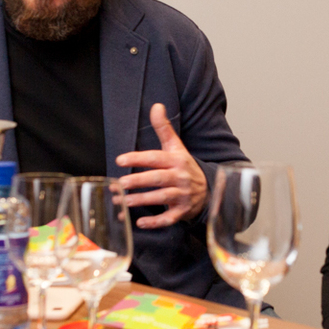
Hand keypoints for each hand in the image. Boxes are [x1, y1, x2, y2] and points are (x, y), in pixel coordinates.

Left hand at [115, 103, 206, 228]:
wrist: (208, 189)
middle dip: (138, 182)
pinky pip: (169, 218)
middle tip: (120, 184)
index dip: (138, 158)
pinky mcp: (183, 211)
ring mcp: (183, 195)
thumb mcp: (176, 147)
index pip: (155, 158)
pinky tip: (139, 222)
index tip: (120, 160)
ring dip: (142, 201)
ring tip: (123, 202)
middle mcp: (180, 177)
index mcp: (176, 160)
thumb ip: (164, 128)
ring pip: (162, 198)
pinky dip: (156, 222)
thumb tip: (156, 106)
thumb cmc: (184, 166)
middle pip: (158, 178)